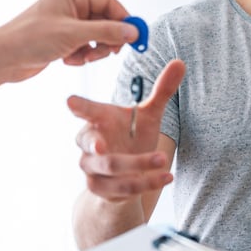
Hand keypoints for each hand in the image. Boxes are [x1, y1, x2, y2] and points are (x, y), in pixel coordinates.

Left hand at [0, 0, 141, 82]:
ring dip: (94, 50)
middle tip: (110, 52)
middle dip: (107, 39)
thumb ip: (107, 32)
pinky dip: (81, 56)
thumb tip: (132, 31)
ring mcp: (66, 24)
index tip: (136, 36)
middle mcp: (70, 6)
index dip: (124, 20)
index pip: (109, 3)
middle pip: (105, 21)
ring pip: (96, 37)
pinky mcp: (62, 40)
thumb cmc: (28, 38)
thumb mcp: (74, 34)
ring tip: (82, 57)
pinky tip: (68, 60)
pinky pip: (85, 47)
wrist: (2, 59)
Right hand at [68, 59, 185, 201]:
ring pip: (111, 168)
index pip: (85, 111)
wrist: (126, 175)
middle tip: (103, 145)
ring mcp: (92, 168)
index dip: (78, 107)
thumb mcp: (148, 115)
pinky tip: (166, 177)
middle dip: (98, 146)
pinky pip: (123, 188)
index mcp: (98, 120)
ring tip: (163, 160)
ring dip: (138, 165)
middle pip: (92, 145)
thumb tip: (180, 62)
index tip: (70, 101)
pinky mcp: (101, 189)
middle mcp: (90, 145)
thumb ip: (162, 91)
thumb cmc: (132, 137)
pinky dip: (147, 183)